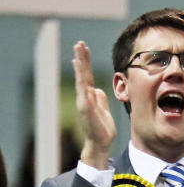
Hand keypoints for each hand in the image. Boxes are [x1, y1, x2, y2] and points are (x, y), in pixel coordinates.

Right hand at [73, 41, 115, 168]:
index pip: (87, 75)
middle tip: (80, 43)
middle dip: (82, 58)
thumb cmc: (102, 128)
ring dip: (80, 65)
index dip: (85, 62)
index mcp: (90, 96)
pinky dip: (81, 80)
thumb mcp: (103, 109)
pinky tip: (80, 70)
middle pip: (83, 74)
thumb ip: (99, 99)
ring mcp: (84, 101)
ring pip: (81, 79)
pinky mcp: (86, 108)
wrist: (101, 143)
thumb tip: (97, 89)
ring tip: (78, 51)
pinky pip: (83, 91)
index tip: (84, 48)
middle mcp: (85, 96)